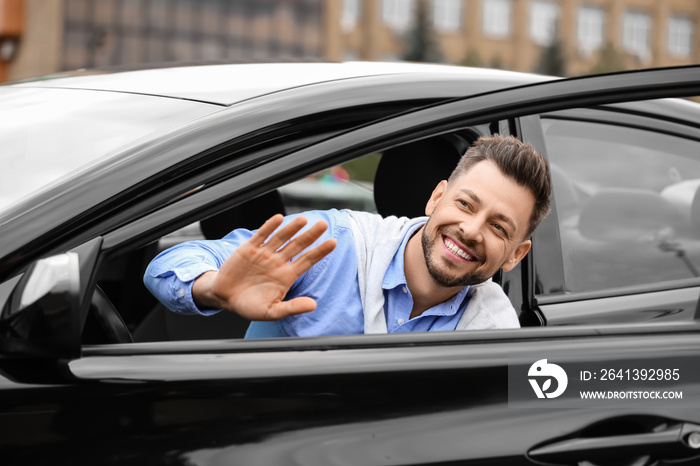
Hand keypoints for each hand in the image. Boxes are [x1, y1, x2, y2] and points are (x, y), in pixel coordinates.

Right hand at [193, 214, 336, 319]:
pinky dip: (269, 227)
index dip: (320, 251)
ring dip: (292, 228)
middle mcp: (278, 262)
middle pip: (298, 245)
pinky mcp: (249, 249)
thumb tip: (313, 305)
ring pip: (281, 238)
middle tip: (323, 225)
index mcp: (287, 276)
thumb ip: (292, 308)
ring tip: (303, 220)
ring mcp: (264, 254)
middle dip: (311, 235)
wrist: (225, 298)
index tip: (333, 242)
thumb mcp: (272, 312)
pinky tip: (278, 219)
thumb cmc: (250, 306)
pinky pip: (261, 236)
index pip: (307, 260)